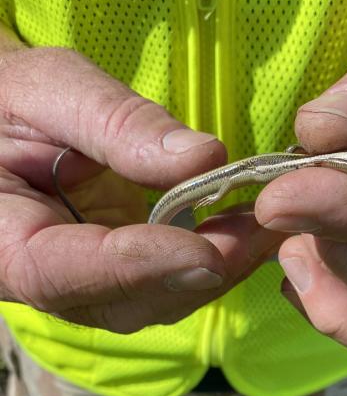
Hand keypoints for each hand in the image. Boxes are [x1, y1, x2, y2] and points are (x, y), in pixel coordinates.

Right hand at [0, 32, 282, 332]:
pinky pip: (169, 286)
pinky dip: (214, 262)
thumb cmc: (9, 102)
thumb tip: (204, 158)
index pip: (63, 273)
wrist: (4, 126)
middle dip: (197, 275)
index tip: (207, 252)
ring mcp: (85, 287)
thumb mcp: (47, 91)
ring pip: (154, 305)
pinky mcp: (120, 279)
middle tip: (263, 233)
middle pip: (122, 304)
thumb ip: (114, 123)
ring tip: (270, 227)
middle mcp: (44, 282)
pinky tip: (252, 231)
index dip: (138, 266)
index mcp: (1, 242)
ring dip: (218, 272)